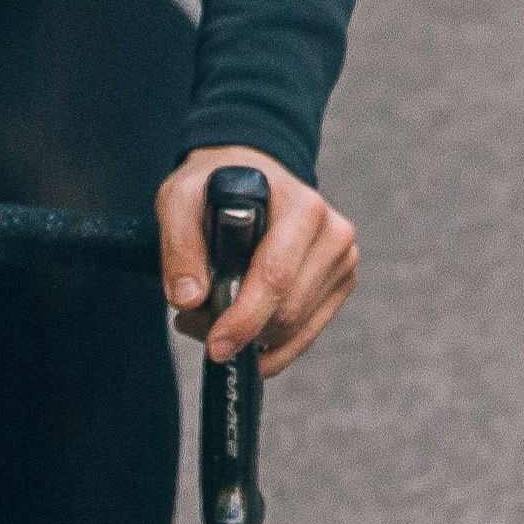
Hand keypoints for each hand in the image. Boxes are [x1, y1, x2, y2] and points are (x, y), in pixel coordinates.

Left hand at [157, 145, 354, 379]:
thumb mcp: (180, 199)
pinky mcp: (342, 283)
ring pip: (294, 329)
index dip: (245, 318)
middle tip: (192, 320)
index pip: (277, 276)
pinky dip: (270, 347)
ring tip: (211, 314)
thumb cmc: (216, 189)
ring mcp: (343, 261)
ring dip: (251, 339)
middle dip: (239, 330)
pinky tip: (242, 333)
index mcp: (302, 207)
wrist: (251, 176)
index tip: (214, 346)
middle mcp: (333, 234)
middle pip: (287, 311)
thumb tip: (188, 299)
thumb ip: (179, 245)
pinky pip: (305, 336)